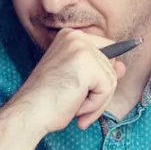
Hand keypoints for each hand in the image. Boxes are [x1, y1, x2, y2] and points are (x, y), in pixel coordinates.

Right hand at [9, 28, 126, 132]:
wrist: (29, 112)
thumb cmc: (48, 100)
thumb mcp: (76, 80)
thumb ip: (100, 70)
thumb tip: (122, 67)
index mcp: (71, 37)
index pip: (107, 52)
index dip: (101, 75)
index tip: (83, 92)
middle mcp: (77, 37)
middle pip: (110, 67)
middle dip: (98, 93)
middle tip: (77, 105)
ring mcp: (82, 49)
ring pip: (111, 80)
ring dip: (96, 102)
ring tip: (75, 107)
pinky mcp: (88, 65)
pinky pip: (107, 89)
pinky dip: (95, 105)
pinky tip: (76, 107)